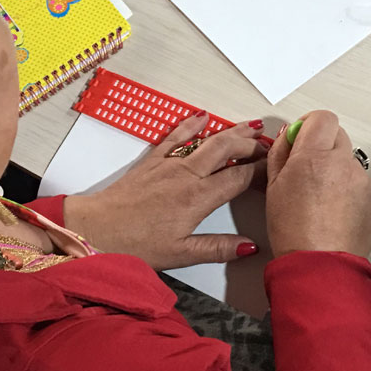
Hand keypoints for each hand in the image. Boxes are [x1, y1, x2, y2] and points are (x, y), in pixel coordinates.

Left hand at [64, 114, 268, 270]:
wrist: (95, 229)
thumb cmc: (134, 244)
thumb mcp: (180, 254)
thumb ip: (217, 248)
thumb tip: (249, 245)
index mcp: (197, 199)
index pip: (239, 177)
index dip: (261, 170)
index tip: (275, 168)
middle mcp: (186, 175)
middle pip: (226, 149)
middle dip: (250, 143)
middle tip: (268, 144)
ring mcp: (167, 164)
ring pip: (206, 140)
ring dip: (230, 131)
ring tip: (250, 126)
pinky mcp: (151, 161)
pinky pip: (176, 136)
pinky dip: (191, 124)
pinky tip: (202, 116)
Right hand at [266, 110, 370, 258]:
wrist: (320, 264)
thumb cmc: (292, 231)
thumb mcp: (272, 186)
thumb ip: (280, 153)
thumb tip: (288, 136)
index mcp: (313, 156)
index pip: (321, 117)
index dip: (308, 124)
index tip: (299, 137)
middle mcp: (342, 162)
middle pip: (336, 134)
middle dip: (321, 145)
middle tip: (305, 168)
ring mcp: (363, 179)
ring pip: (347, 159)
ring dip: (334, 169)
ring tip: (319, 198)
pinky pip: (360, 180)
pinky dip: (348, 188)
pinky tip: (334, 210)